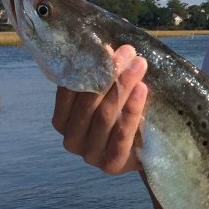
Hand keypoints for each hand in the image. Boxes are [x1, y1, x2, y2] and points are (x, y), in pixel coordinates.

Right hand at [52, 44, 147, 173]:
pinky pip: (121, 135)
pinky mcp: (111, 164)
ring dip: (122, 87)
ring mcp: (90, 154)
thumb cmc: (124, 113)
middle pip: (88, 102)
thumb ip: (104, 73)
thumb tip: (109, 44)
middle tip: (128, 52)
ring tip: (139, 65)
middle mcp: (71, 139)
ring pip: (104, 116)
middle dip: (109, 73)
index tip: (106, 47)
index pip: (68, 91)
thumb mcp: (111, 92)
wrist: (146, 149)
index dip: (87, 67)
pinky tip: (142, 90)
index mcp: (62, 120)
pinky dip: (131, 110)